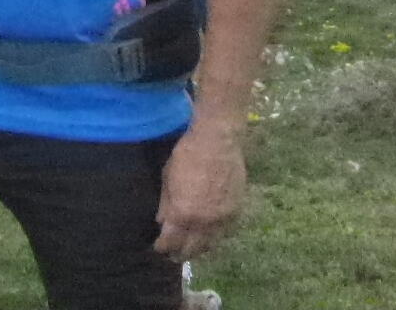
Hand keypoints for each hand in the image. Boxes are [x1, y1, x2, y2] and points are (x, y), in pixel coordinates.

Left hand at [152, 117, 245, 259]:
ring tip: (192, 250)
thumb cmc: (187, 154)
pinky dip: (215, 237)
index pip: (171, 242)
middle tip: (174, 255)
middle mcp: (203, 222)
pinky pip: (225, 233)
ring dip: (199, 249)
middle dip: (180, 253)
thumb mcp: (168, 177)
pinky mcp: (236, 211)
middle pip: (191, 249)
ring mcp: (222, 218)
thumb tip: (161, 222)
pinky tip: (210, 237)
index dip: (163, 247)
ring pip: (210, 244)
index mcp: (183, 213)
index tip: (159, 247)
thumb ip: (165, 204)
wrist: (218, 140)